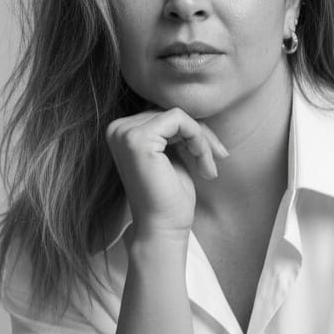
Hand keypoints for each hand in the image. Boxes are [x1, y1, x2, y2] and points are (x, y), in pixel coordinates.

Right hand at [106, 107, 227, 239]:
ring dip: (202, 140)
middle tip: (216, 161)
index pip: (164, 113)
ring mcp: (124, 132)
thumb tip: (192, 104)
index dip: (193, 131)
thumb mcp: (173, 154)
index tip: (213, 155)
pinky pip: (180, 120)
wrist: (163, 229)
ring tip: (208, 167)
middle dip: (200, 136)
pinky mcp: (138, 138)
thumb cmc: (169, 198)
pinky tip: (203, 164)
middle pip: (171, 112)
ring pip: (179, 115)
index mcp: (122, 131)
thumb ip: (173, 130)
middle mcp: (117, 129)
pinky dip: (198, 139)